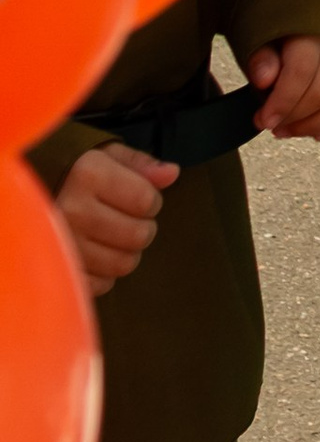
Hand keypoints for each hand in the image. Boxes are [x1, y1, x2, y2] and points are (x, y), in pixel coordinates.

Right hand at [56, 143, 176, 291]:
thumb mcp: (107, 157)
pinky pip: (102, 284)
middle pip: (139, 236)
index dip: (151, 200)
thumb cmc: (75, 175)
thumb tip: (171, 173)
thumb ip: (141, 164)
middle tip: (127, 220)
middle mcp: (73, 209)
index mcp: (88, 175)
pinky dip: (105, 274)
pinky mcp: (59, 269)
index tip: (137, 197)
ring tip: (112, 237)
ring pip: (123, 264)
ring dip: (126, 252)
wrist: (26, 197)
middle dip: (142, 228)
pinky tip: (96, 254)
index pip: (147, 201)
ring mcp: (64, 243)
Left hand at [246, 36, 319, 139]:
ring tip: (291, 130)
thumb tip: (264, 78)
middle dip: (294, 119)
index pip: (302, 71)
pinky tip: (318, 133)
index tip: (265, 120)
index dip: (283, 101)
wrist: (311, 28)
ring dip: (313, 127)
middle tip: (275, 126)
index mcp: (312, 34)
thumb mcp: (264, 41)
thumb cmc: (285, 39)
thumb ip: (262, 58)